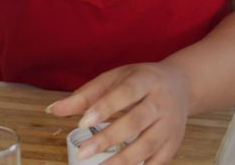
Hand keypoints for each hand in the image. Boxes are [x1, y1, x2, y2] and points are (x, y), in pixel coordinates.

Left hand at [47, 62, 191, 164]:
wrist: (181, 85)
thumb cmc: (140, 81)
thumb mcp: (114, 79)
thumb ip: (85, 95)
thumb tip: (53, 110)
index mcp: (146, 80)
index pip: (126, 93)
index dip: (105, 107)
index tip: (83, 122)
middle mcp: (162, 102)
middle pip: (137, 121)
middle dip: (109, 138)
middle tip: (83, 153)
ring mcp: (171, 124)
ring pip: (149, 144)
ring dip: (124, 160)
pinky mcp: (174, 142)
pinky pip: (159, 160)